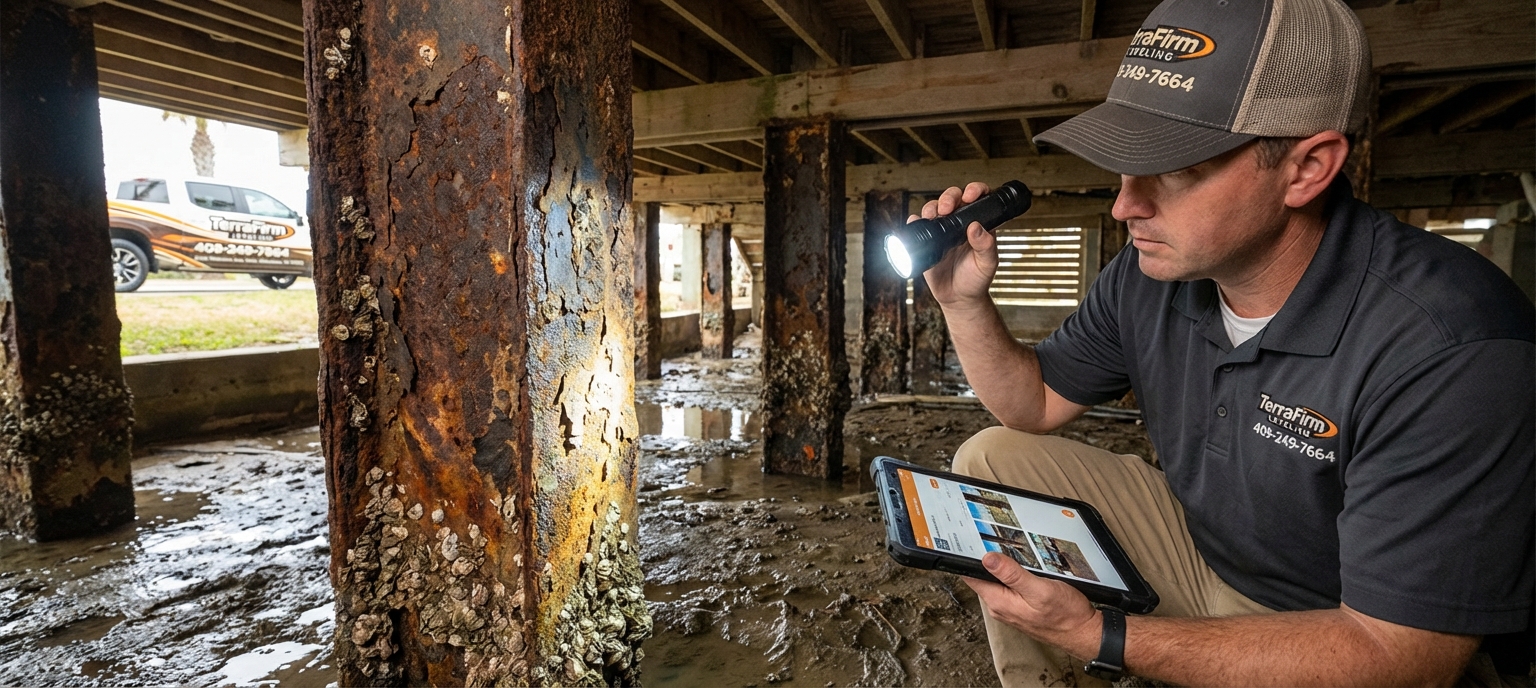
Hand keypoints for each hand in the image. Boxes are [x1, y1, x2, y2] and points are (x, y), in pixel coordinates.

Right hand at [910, 182, 998, 310]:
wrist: (958, 299)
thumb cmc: (976, 281)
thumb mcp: (987, 264)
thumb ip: (985, 246)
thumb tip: (976, 227)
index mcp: (978, 224)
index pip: (978, 198)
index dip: (974, 190)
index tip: (970, 195)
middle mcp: (960, 224)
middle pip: (953, 198)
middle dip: (948, 197)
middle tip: (946, 209)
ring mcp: (943, 231)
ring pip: (934, 208)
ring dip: (931, 207)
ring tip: (931, 216)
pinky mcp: (928, 241)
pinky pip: (918, 226)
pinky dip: (914, 221)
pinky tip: (916, 223)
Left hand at [962, 552, 1103, 658]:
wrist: (1083, 633)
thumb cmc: (1065, 615)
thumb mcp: (1039, 589)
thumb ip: (1012, 574)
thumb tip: (988, 559)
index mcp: (999, 602)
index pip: (971, 576)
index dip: (968, 558)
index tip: (971, 541)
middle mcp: (1000, 607)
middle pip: (982, 577)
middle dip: (986, 559)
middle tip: (992, 539)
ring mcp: (1010, 608)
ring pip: (996, 581)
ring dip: (1001, 567)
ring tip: (1009, 550)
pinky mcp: (1020, 607)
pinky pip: (1009, 587)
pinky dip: (1012, 575)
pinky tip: (1022, 568)